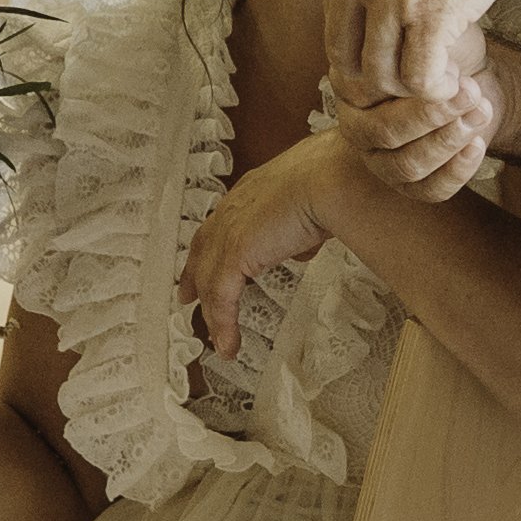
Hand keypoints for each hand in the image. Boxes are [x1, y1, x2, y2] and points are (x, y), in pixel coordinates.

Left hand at [178, 133, 358, 360]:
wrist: (331, 177)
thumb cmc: (334, 179)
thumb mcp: (314, 205)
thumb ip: (300, 228)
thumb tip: (302, 246)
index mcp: (252, 192)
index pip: (221, 222)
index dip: (211, 245)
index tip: (205, 262)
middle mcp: (235, 207)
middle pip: (203, 248)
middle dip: (193, 275)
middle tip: (187, 297)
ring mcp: (230, 230)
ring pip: (210, 279)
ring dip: (213, 312)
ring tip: (219, 338)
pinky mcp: (234, 253)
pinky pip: (222, 298)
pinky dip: (225, 324)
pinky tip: (229, 344)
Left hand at [324, 0, 520, 106]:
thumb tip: (380, 6)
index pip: (334, 28)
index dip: (364, 57)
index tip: (397, 63)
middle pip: (346, 60)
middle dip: (381, 84)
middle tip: (416, 83)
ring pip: (381, 77)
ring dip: (413, 90)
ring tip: (442, 82)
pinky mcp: (430, 11)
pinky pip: (420, 78)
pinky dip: (438, 91)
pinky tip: (456, 83)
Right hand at [332, 24, 498, 201]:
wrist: (473, 81)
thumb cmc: (447, 54)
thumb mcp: (434, 34)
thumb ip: (420, 43)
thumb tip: (425, 56)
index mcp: (351, 87)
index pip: (368, 95)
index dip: (411, 86)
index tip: (451, 70)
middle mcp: (357, 126)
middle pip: (384, 132)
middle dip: (432, 115)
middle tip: (469, 92)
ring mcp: (380, 160)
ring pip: (406, 166)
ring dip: (448, 141)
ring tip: (479, 112)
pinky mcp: (410, 184)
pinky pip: (430, 190)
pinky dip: (457, 170)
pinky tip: (477, 143)